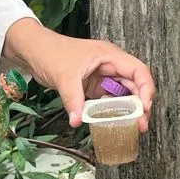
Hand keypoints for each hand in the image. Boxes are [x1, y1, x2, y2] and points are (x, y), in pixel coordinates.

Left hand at [2, 19, 154, 129]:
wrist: (33, 51)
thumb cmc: (50, 53)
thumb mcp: (63, 76)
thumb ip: (73, 99)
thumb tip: (77, 121)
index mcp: (109, 55)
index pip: (138, 70)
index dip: (146, 88)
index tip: (145, 107)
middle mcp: (110, 65)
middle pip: (134, 84)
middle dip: (141, 104)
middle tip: (141, 124)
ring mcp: (102, 75)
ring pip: (123, 93)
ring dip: (129, 110)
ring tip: (133, 127)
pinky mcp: (93, 85)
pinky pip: (108, 99)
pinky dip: (113, 110)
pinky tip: (114, 121)